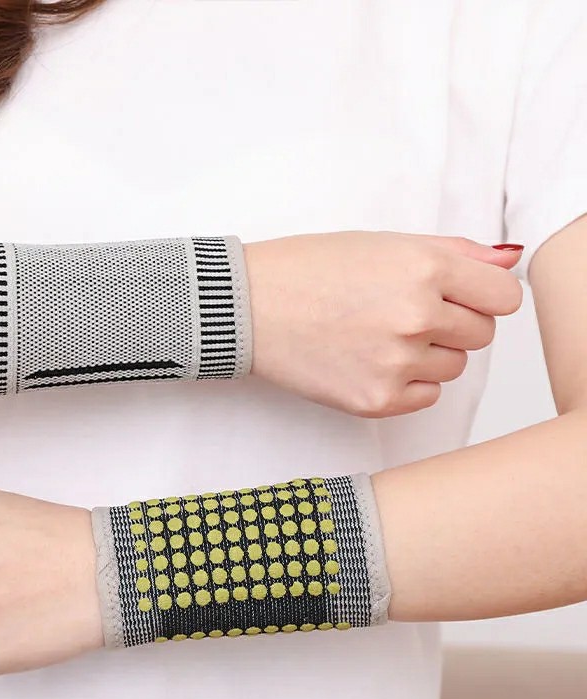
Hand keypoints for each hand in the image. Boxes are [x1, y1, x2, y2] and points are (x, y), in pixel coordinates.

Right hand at [245, 232, 523, 416]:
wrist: (247, 309)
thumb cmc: (306, 270)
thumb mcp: (381, 244)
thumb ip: (454, 252)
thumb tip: (507, 261)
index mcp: (423, 268)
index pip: (505, 296)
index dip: (482, 295)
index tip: (458, 296)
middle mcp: (416, 316)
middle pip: (481, 334)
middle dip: (452, 323)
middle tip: (402, 313)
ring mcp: (396, 363)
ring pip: (453, 367)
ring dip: (427, 354)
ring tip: (377, 336)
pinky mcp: (376, 399)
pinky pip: (425, 396)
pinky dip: (406, 382)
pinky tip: (368, 361)